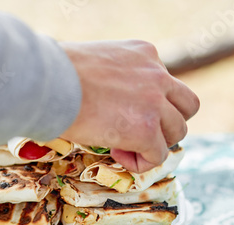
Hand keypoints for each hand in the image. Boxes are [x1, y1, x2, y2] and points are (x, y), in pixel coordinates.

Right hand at [59, 40, 198, 172]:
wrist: (46, 82)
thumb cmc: (57, 73)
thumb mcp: (97, 62)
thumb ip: (117, 78)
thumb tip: (109, 101)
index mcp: (145, 53)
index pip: (166, 83)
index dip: (152, 104)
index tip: (126, 113)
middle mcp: (157, 74)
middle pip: (187, 105)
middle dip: (166, 123)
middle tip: (140, 133)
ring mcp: (154, 102)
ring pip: (178, 131)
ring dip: (156, 143)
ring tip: (125, 147)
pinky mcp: (145, 129)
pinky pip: (158, 155)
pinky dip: (141, 162)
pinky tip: (117, 154)